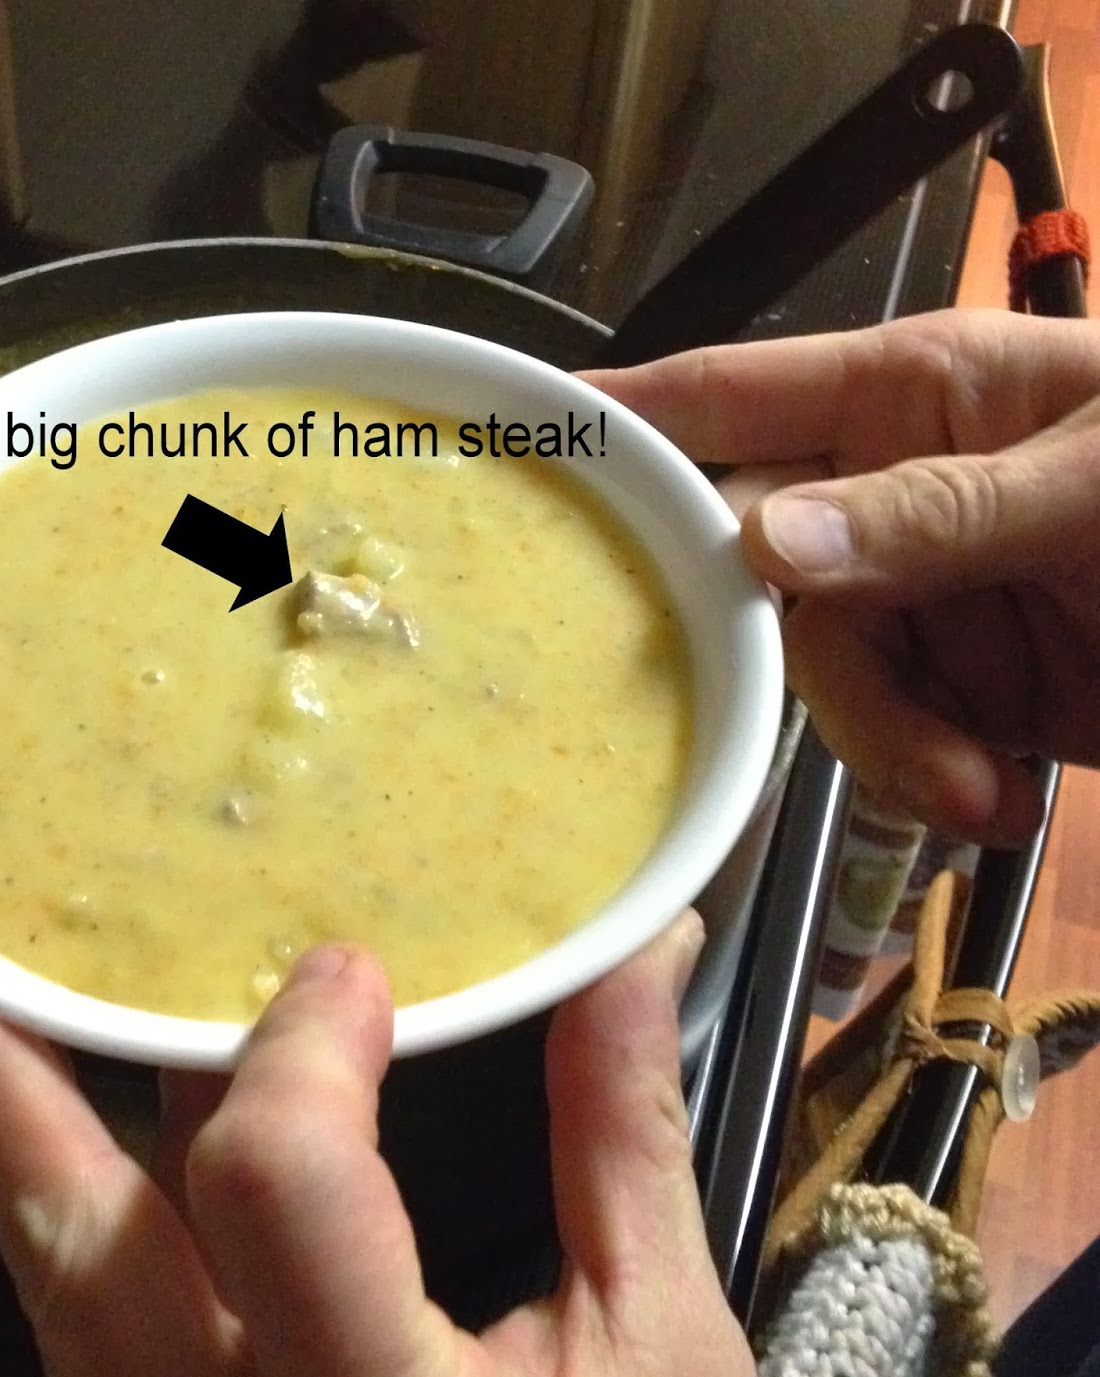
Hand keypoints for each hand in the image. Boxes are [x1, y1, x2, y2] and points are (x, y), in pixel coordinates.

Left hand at [0, 925, 814, 1376]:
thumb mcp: (672, 1349)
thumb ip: (622, 1133)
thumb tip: (634, 955)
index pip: (279, 1193)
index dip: (299, 1052)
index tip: (351, 975)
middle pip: (74, 1255)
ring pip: (58, 1309)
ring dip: (13, 1154)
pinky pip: (90, 1367)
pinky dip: (78, 1241)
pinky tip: (86, 1160)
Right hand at [585, 307, 1099, 845]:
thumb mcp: (1095, 483)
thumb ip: (935, 511)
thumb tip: (766, 546)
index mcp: (911, 398)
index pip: (727, 399)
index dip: (618, 424)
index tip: (514, 453)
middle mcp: (888, 495)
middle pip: (752, 574)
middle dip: (781, 654)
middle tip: (826, 703)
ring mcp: (918, 600)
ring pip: (818, 678)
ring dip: (892, 746)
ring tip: (979, 792)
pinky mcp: (956, 692)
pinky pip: (888, 742)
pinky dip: (937, 783)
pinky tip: (1002, 799)